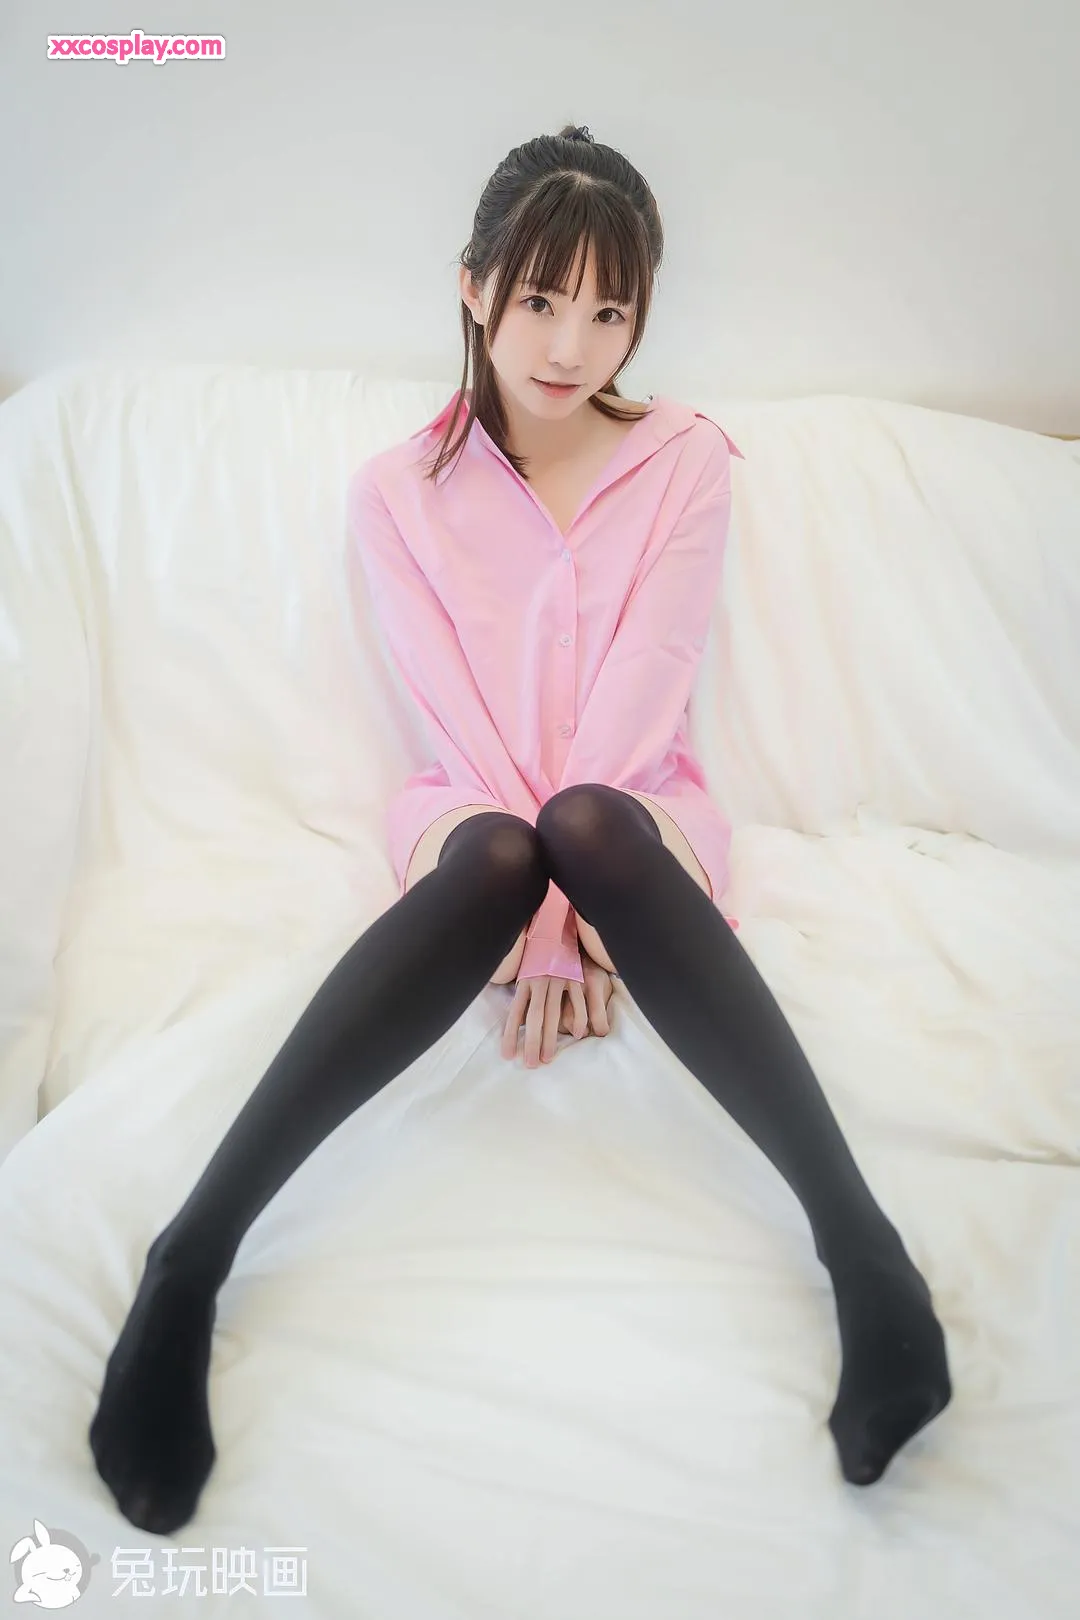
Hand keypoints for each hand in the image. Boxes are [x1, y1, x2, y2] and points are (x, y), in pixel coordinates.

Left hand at [501, 949, 614, 1067]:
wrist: (555, 926)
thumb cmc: (538, 955)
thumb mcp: (524, 970)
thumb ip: (523, 992)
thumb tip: (516, 1020)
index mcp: (525, 981)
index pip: (515, 1012)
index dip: (510, 1034)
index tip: (507, 1055)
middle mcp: (539, 981)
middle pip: (535, 1017)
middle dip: (532, 1043)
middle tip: (530, 1064)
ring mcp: (557, 979)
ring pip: (554, 1013)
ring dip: (551, 1038)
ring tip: (547, 1058)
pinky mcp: (574, 976)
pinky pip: (577, 1000)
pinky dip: (578, 1018)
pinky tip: (576, 1035)